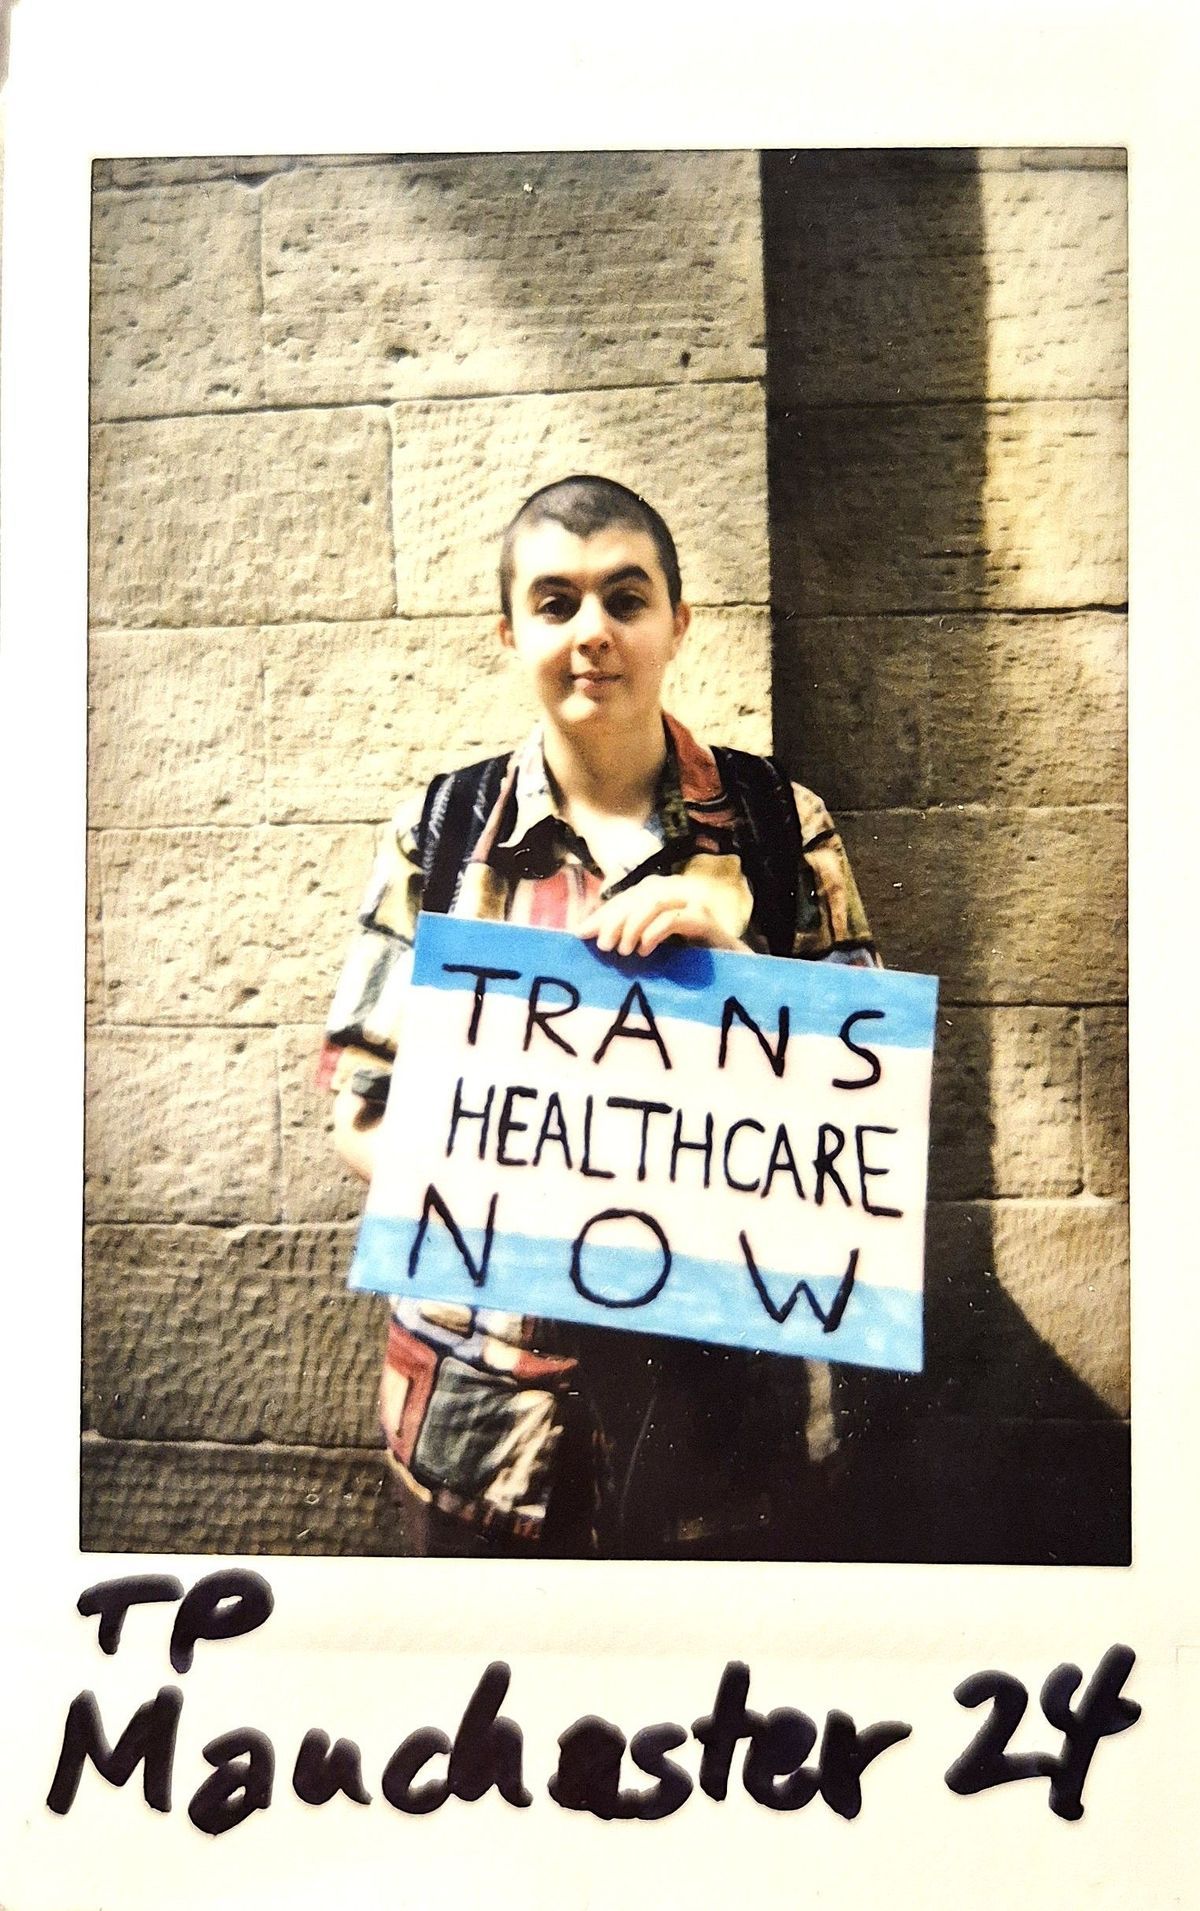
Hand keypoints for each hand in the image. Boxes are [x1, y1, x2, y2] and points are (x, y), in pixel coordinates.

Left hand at [579, 875, 746, 957]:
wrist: (728, 974)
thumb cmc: (685, 961)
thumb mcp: (647, 946)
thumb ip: (621, 935)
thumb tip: (581, 931)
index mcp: (662, 894)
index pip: (627, 897)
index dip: (603, 913)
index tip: (582, 933)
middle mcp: (678, 892)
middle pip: (639, 895)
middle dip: (615, 920)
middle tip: (602, 946)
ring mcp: (694, 903)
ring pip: (656, 901)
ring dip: (633, 925)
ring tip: (622, 950)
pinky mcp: (705, 919)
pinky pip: (676, 917)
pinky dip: (655, 931)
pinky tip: (645, 950)